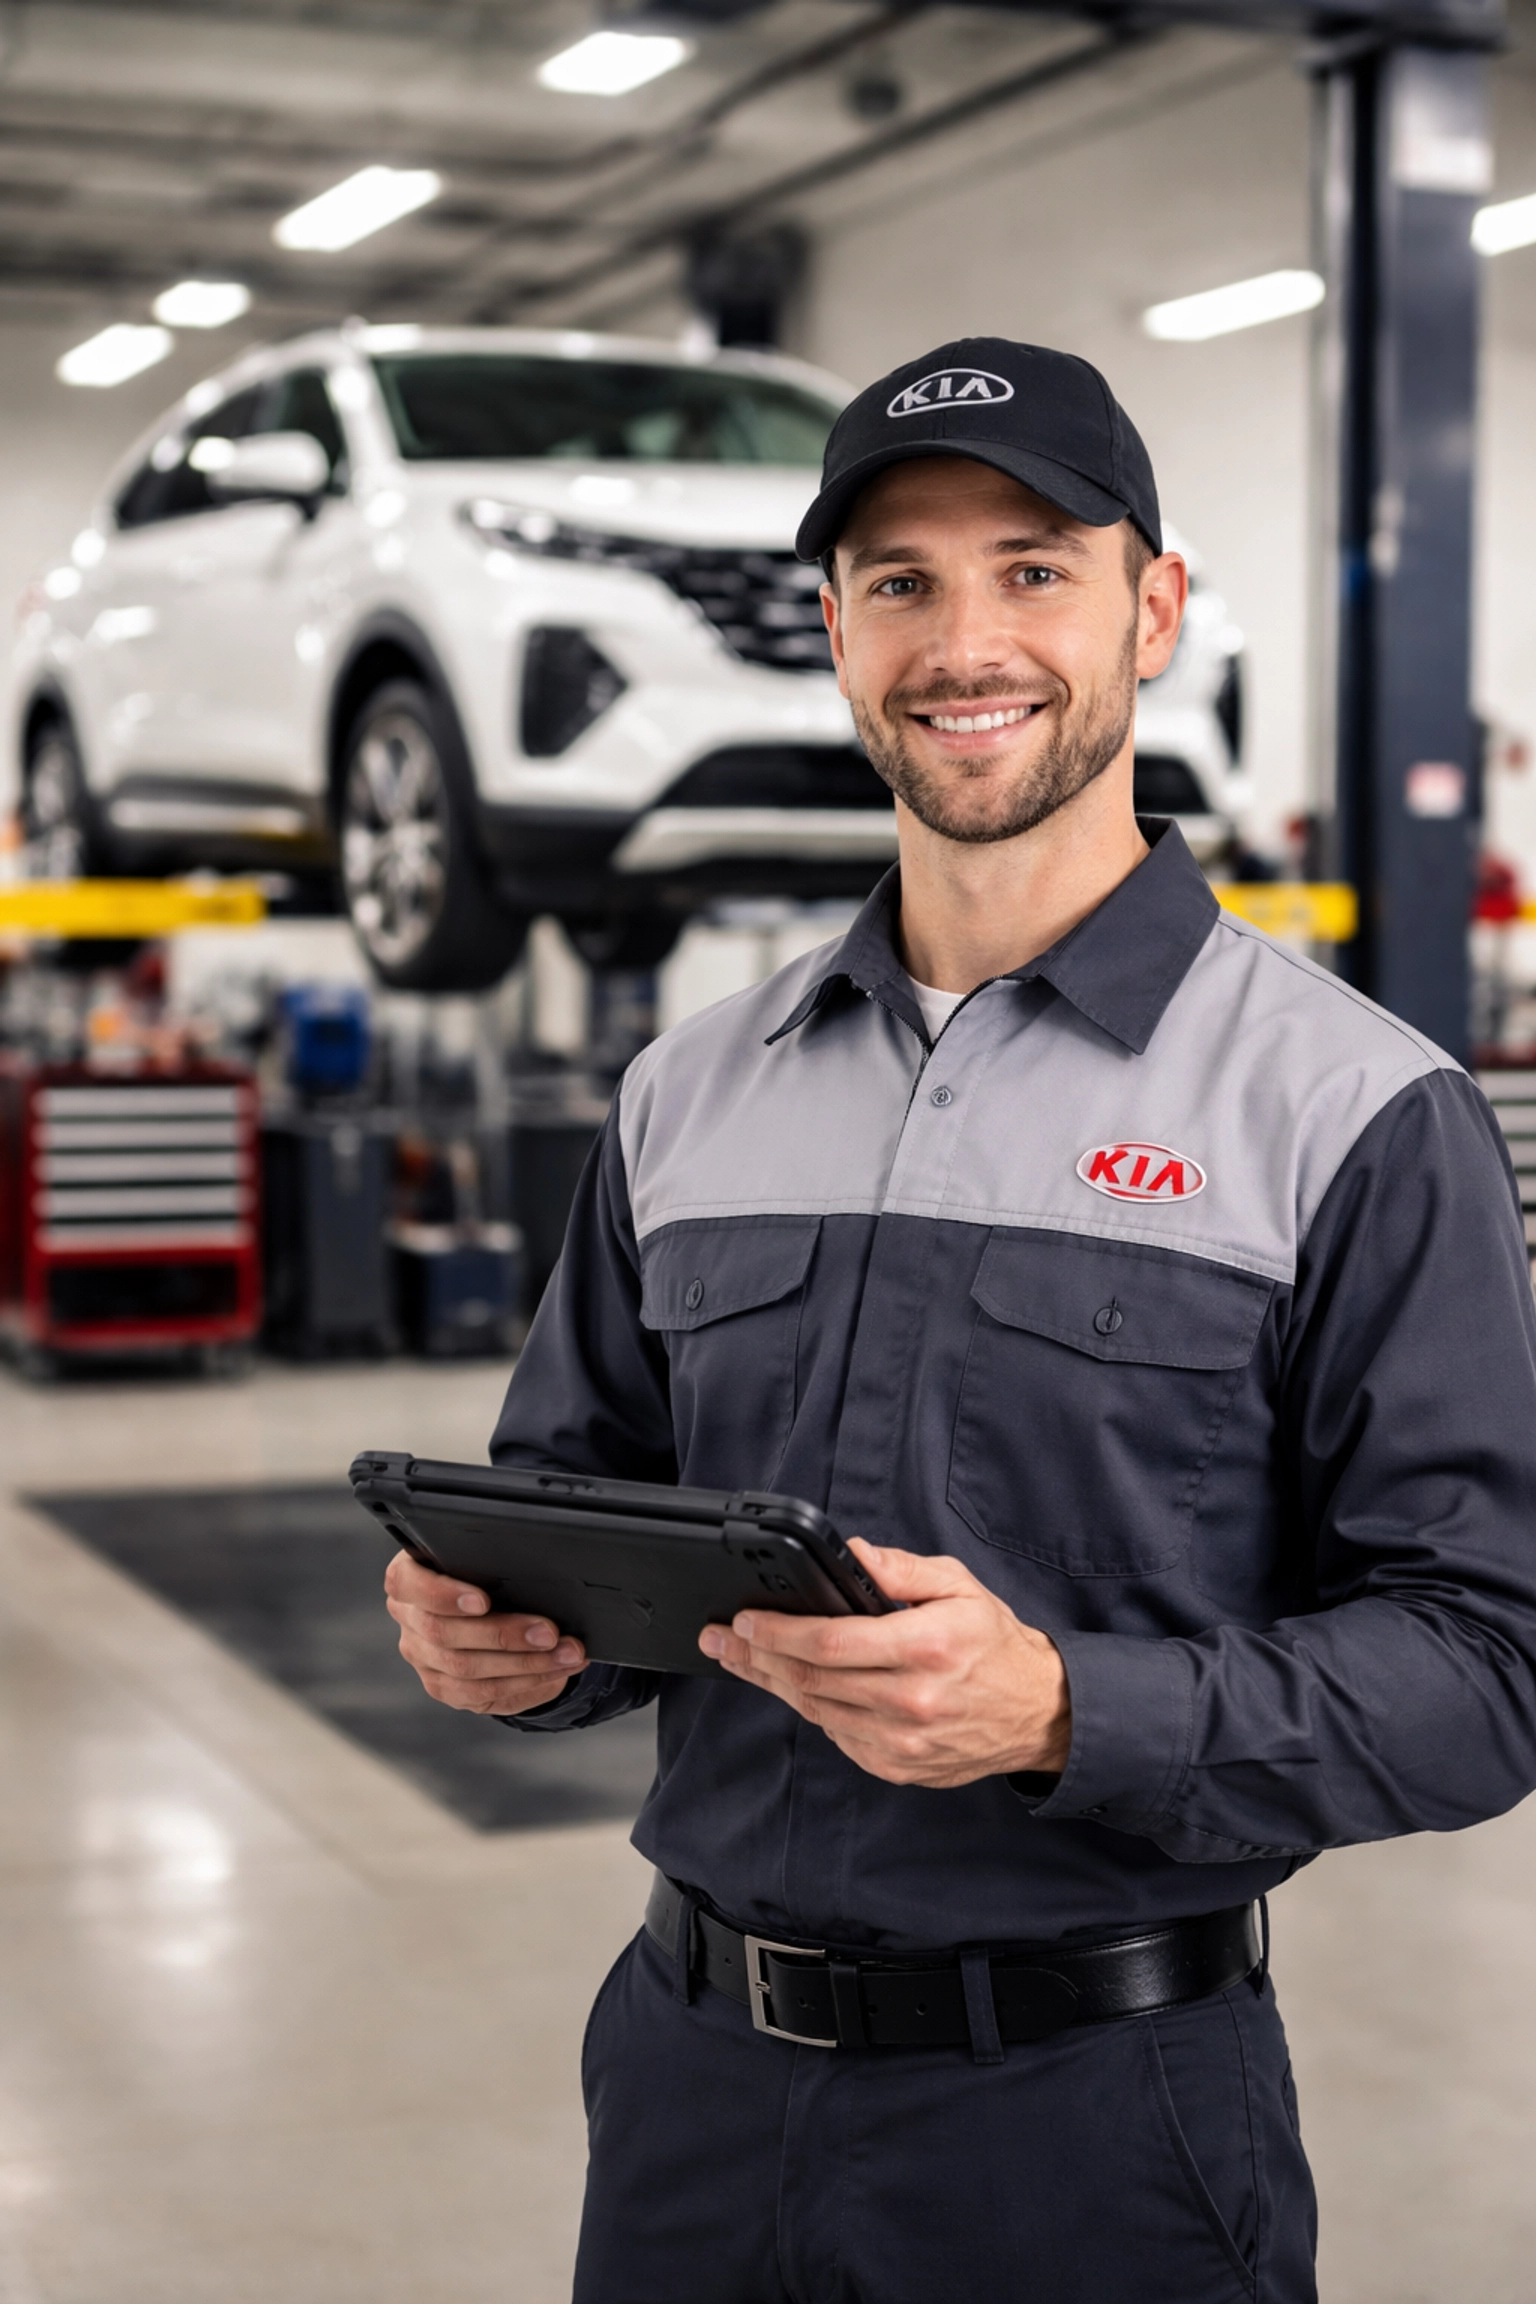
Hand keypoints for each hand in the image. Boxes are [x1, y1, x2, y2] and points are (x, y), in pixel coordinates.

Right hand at [384, 1550, 586, 1715]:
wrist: (491, 1606)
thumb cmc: (487, 1572)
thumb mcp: (484, 1559)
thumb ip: (493, 1561)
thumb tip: (541, 1574)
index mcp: (407, 1579)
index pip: (409, 1585)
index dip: (444, 1595)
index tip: (483, 1600)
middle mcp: (409, 1620)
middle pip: (445, 1635)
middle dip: (504, 1635)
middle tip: (550, 1632)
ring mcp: (423, 1659)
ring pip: (467, 1671)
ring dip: (526, 1664)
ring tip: (567, 1653)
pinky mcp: (445, 1687)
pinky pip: (484, 1695)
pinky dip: (528, 1682)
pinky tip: (556, 1670)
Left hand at [698, 1540, 1069, 1787]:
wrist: (1037, 1713)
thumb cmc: (995, 1644)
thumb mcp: (958, 1586)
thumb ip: (901, 1569)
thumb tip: (852, 1555)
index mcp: (924, 1647)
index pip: (830, 1642)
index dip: (777, 1632)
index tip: (744, 1620)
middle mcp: (910, 1699)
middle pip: (810, 1679)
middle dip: (756, 1657)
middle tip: (721, 1641)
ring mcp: (901, 1740)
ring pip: (816, 1710)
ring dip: (772, 1684)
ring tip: (741, 1661)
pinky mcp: (896, 1765)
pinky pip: (837, 1735)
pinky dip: (811, 1708)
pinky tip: (792, 1686)